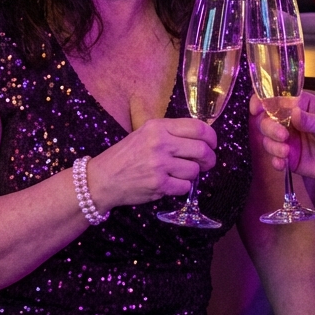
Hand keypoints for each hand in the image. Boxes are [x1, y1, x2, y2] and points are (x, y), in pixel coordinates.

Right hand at [88, 117, 216, 208]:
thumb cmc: (125, 155)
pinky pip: (185, 187)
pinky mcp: (159, 185)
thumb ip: (170, 132)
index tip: (212, 144)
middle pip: (202, 150)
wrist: (102, 179)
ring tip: (180, 173)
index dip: (212, 137)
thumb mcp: (144, 133)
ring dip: (192, 174)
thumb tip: (201, 138)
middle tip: (207, 163)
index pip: (198, 128)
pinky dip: (182, 187)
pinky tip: (171, 183)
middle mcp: (160, 143)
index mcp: (158, 127)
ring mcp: (160, 165)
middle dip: (209, 159)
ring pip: (195, 170)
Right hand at [251, 92, 314, 187]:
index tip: (257, 108)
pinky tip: (282, 164)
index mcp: (302, 106)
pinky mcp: (291, 158)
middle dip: (269, 127)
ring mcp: (290, 140)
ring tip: (286, 152)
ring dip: (272, 145)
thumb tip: (293, 113)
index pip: (277, 98)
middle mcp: (292, 121)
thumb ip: (312, 120)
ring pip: (268, 139)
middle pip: (267, 119)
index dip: (263, 100)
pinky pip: (276, 158)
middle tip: (283, 136)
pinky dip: (275, 161)